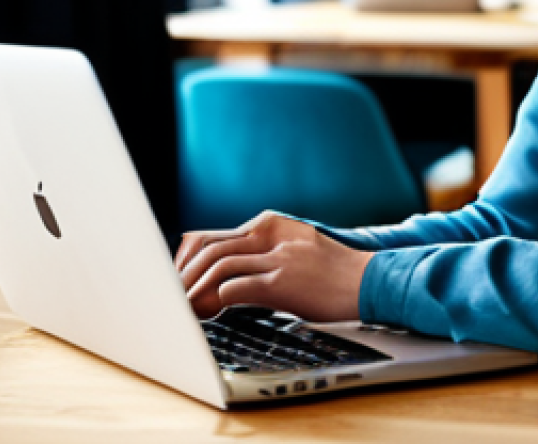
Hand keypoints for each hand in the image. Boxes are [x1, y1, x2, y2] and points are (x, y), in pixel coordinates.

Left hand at [174, 210, 372, 321]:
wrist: (368, 281)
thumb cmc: (332, 272)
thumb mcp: (295, 248)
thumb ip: (262, 252)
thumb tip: (222, 274)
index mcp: (271, 224)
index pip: (212, 236)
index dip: (186, 262)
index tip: (174, 283)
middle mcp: (271, 235)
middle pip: (209, 248)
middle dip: (182, 275)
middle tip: (169, 299)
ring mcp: (277, 257)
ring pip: (218, 265)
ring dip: (194, 290)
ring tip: (182, 311)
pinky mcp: (283, 281)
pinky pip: (236, 286)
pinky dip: (215, 300)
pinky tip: (208, 313)